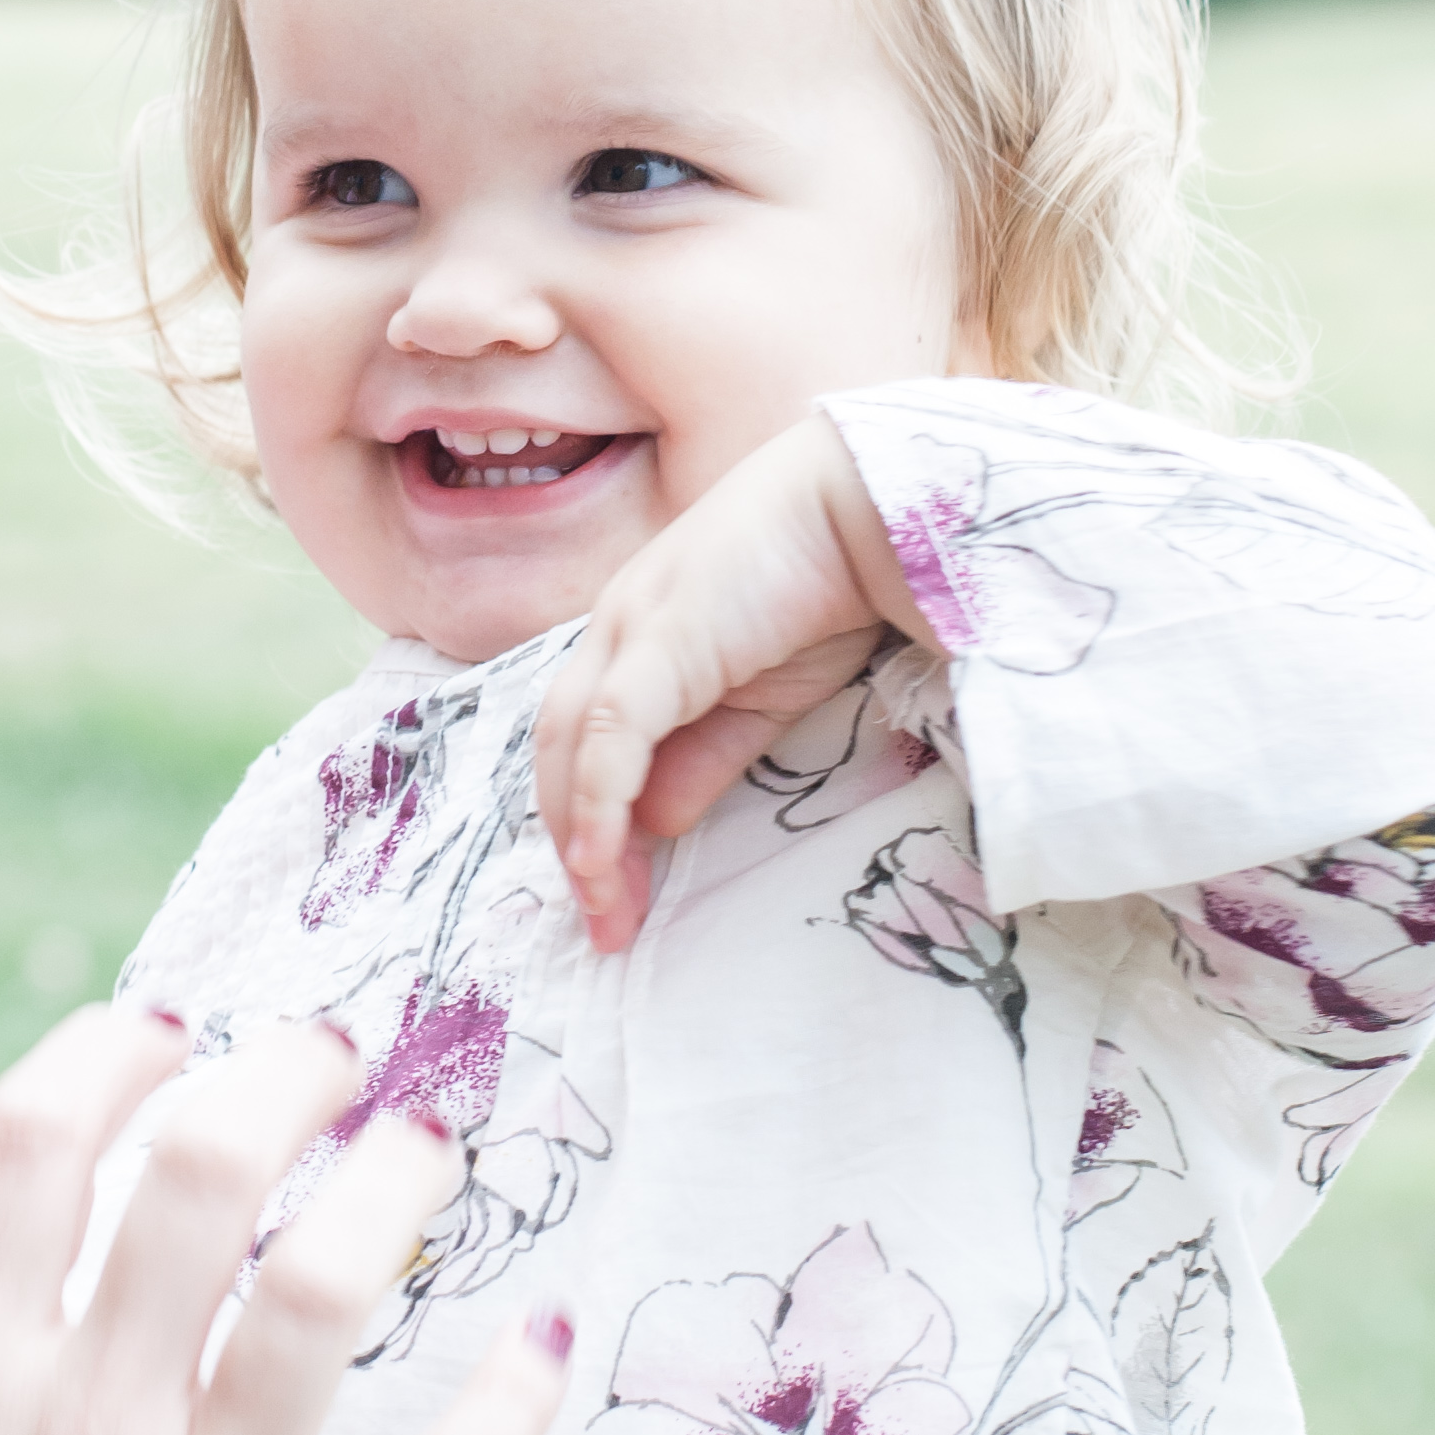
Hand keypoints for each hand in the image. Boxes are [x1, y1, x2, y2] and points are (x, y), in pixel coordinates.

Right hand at [0, 1005, 567, 1434]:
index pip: (36, 1144)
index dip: (110, 1049)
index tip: (169, 1024)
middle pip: (202, 1173)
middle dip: (281, 1070)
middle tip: (328, 1047)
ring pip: (330, 1294)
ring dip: (395, 1182)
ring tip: (424, 1144)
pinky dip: (509, 1401)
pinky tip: (544, 1332)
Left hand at [535, 411, 930, 951]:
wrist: (874, 508)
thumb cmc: (829, 588)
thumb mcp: (764, 701)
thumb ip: (704, 758)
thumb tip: (654, 825)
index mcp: (638, 634)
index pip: (583, 738)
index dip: (588, 818)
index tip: (613, 898)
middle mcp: (617, 625)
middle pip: (560, 747)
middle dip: (573, 842)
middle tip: (606, 925)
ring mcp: (633, 625)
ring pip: (572, 743)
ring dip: (579, 835)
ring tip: (606, 912)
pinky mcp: (662, 636)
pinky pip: (612, 733)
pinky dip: (598, 800)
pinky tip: (602, 860)